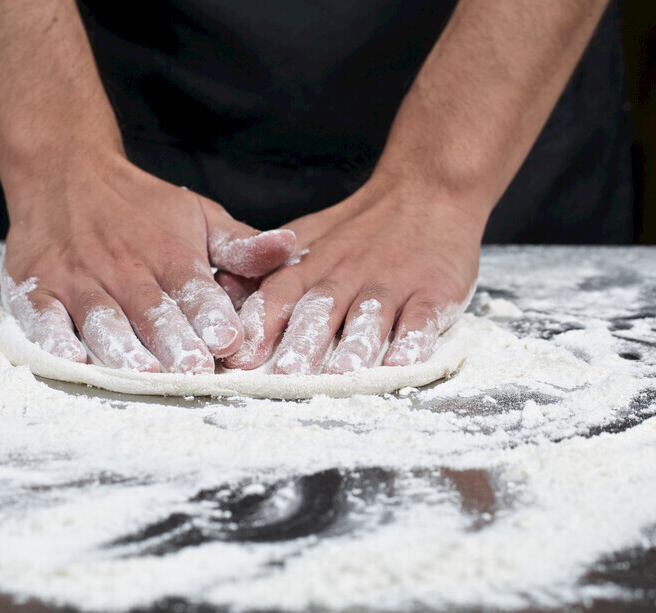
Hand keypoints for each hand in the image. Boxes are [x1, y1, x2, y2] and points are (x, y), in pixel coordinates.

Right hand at [1, 149, 295, 372]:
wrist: (64, 170)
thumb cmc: (140, 206)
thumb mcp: (197, 215)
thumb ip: (240, 244)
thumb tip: (290, 249)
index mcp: (168, 254)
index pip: (193, 288)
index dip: (210, 315)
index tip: (229, 341)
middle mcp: (124, 268)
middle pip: (150, 310)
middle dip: (173, 341)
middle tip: (192, 371)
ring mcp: (78, 279)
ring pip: (101, 317)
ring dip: (122, 346)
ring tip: (143, 373)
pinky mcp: (37, 288)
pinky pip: (44, 316)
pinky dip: (55, 339)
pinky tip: (71, 360)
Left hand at [220, 178, 481, 373]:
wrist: (428, 189)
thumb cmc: (362, 227)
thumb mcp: (308, 238)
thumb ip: (268, 269)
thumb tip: (221, 295)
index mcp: (312, 264)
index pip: (279, 293)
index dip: (260, 324)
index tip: (242, 358)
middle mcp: (348, 273)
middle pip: (321, 309)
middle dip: (302, 344)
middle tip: (287, 378)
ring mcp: (392, 282)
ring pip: (369, 315)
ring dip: (354, 346)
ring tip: (342, 376)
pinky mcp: (434, 291)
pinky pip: (421, 318)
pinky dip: (412, 342)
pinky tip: (401, 365)